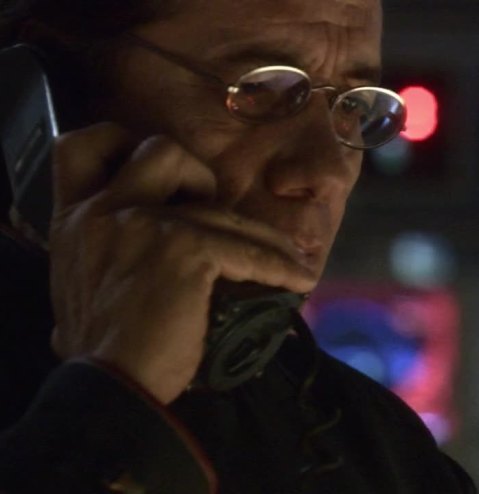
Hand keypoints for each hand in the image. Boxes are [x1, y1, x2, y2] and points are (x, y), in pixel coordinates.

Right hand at [48, 123, 315, 403]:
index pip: (81, 147)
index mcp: (75, 219)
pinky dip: (279, 267)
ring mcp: (145, 223)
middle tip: (216, 214)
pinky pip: (248, 251)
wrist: (110, 386)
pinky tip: (298, 282)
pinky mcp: (186, 249)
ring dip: (262, 236)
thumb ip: (102, 267)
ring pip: (222, 211)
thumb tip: (124, 282)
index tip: (161, 173)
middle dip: (196, 174)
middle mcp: (105, 210)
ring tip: (288, 260)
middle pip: (160, 151)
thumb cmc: (103, 353)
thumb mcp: (81, 294)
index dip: (121, 146)